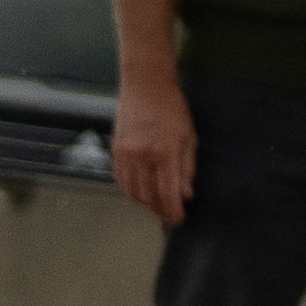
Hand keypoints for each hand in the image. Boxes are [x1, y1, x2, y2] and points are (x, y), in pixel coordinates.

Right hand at [114, 74, 194, 224]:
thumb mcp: (190, 138)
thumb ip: (187, 169)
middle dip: (159, 211)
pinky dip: (129, 191)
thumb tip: (186, 195)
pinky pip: (120, 179)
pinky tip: (140, 194)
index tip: (179, 219)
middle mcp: (142, 156)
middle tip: (169, 216)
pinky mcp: (115, 149)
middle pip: (148, 196)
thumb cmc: (172, 109)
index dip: (173, 211)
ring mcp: (125, 153)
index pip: (168, 193)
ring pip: (131, 191)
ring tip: (156, 208)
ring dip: (144, 204)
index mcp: (165, 153)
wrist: (145, 86)